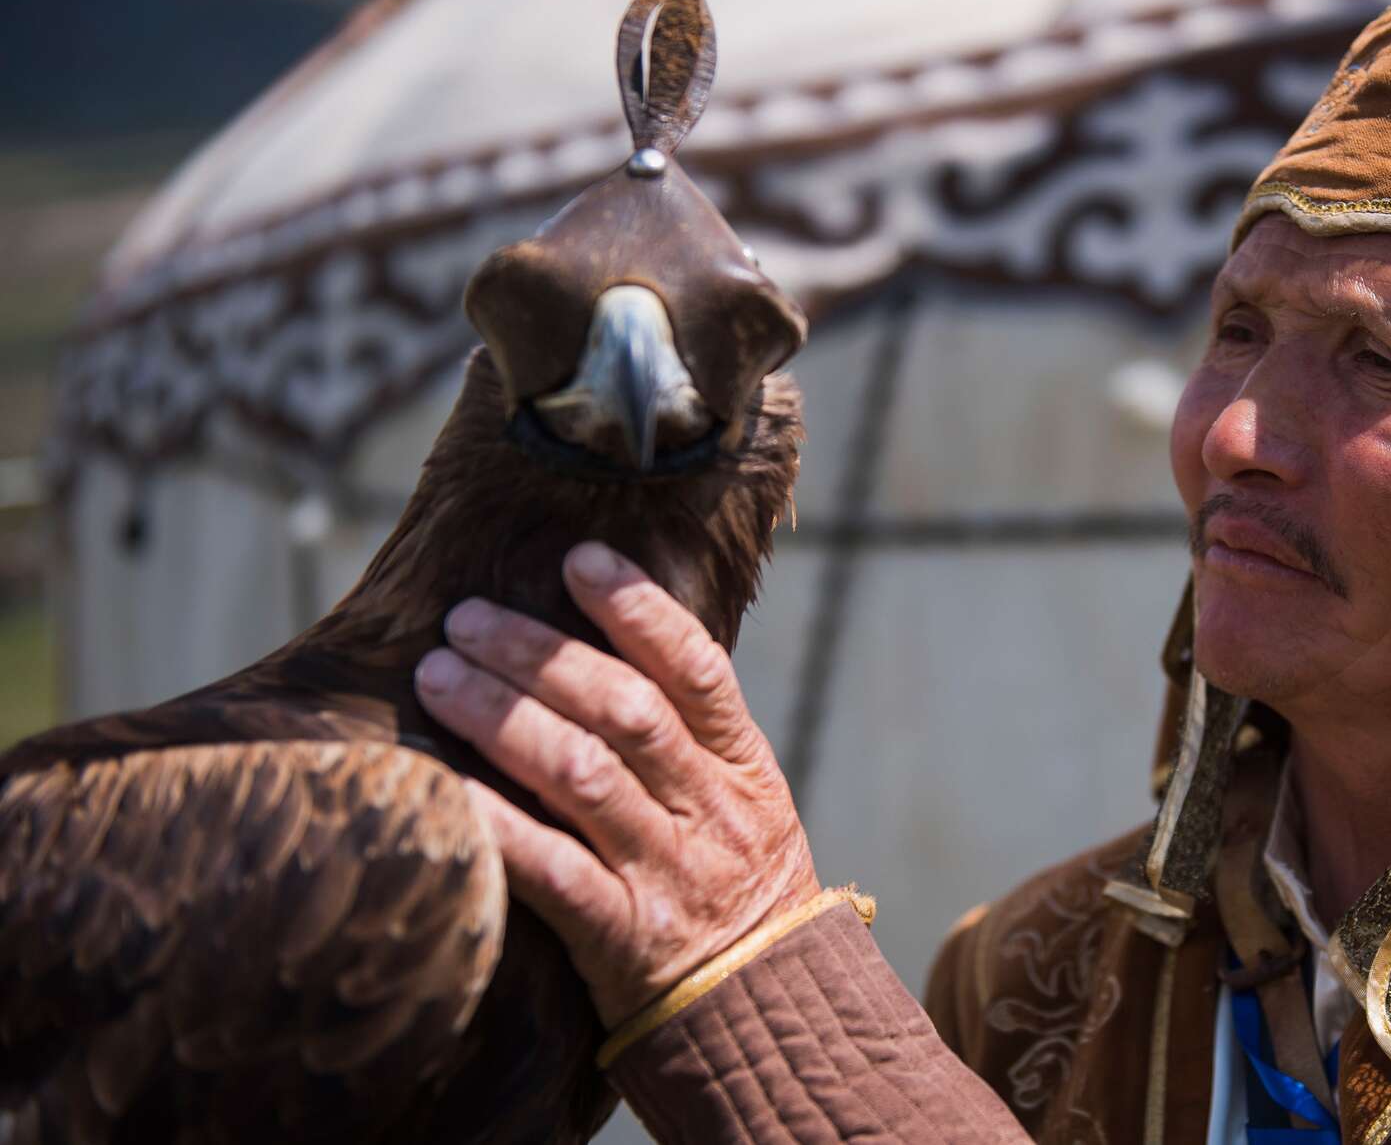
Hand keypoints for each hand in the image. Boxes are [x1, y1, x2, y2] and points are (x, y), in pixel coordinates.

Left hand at [413, 541, 818, 1026]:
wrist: (772, 1011)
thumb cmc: (739, 892)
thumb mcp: (746, 803)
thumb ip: (687, 736)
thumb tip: (600, 643)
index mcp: (744, 768)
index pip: (696, 670)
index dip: (638, 609)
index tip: (578, 559)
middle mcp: (710, 812)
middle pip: (624, 712)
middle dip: (539, 654)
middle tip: (465, 619)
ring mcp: (669, 875)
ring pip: (584, 776)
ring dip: (503, 718)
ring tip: (438, 677)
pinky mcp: (626, 940)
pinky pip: (557, 875)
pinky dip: (502, 827)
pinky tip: (451, 790)